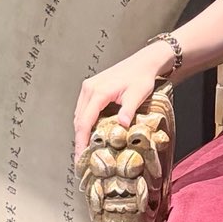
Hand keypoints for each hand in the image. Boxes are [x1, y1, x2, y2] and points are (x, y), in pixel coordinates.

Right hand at [72, 50, 169, 167]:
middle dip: (79, 139)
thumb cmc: (141, 78)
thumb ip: (128, 110)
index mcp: (98, 91)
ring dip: (81, 131)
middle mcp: (89, 89)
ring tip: (85, 149)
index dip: (81, 141)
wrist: (143, 63)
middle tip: (82, 158)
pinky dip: (85, 122)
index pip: (85, 121)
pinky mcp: (91, 88)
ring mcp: (89, 87)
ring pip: (79, 115)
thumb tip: (121, 126)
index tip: (80, 156)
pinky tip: (90, 133)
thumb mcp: (138, 95)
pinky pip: (84, 109)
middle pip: (79, 119)